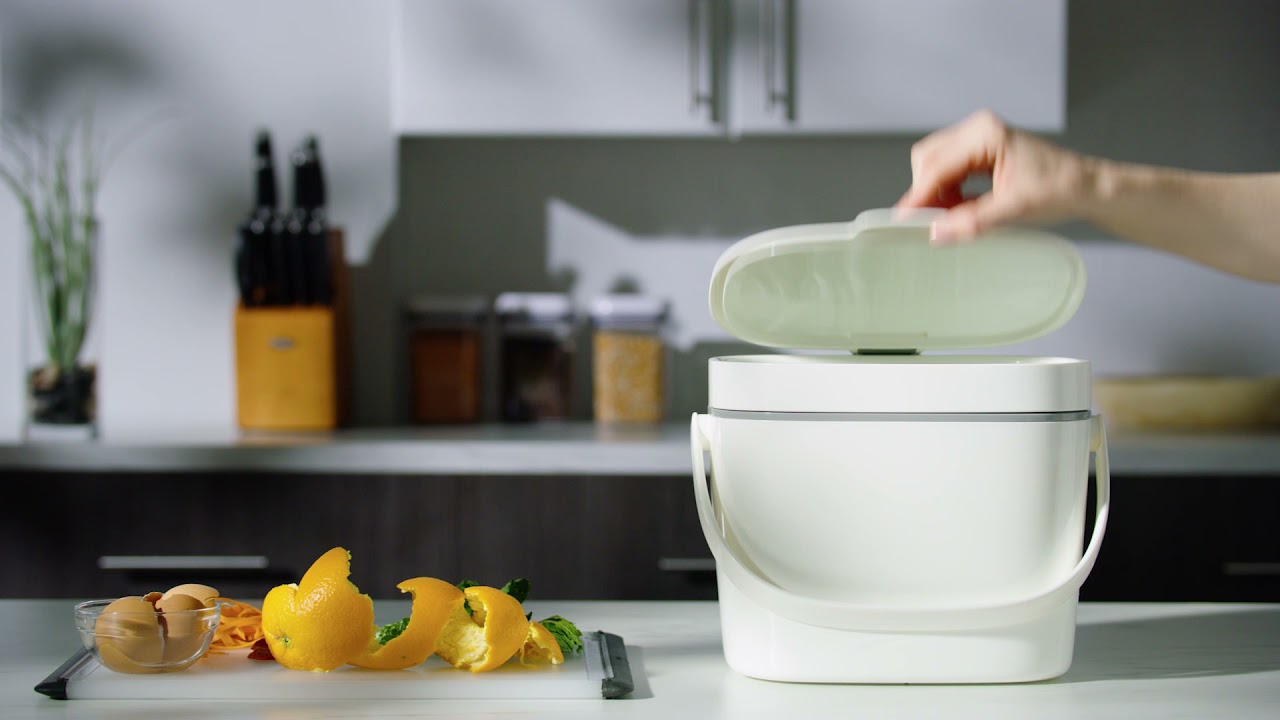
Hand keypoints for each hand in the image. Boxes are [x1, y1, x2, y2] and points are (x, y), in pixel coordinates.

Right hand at [896, 110, 1093, 243]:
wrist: (1086, 187)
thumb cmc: (1060, 189)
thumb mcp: (1014, 210)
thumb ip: (972, 222)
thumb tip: (937, 232)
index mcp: (986, 134)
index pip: (937, 166)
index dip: (919, 196)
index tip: (905, 221)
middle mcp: (978, 129)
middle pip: (928, 159)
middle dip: (927, 193)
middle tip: (935, 222)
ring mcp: (978, 138)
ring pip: (935, 164)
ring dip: (938, 193)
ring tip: (956, 217)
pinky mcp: (980, 150)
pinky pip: (949, 169)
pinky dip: (948, 191)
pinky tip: (962, 208)